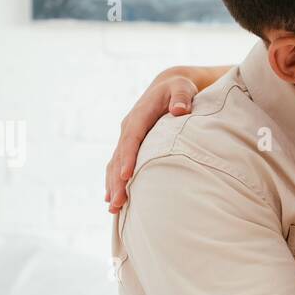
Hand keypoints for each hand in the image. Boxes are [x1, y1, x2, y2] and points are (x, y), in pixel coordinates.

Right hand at [104, 71, 200, 212]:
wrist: (168, 86)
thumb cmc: (179, 88)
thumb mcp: (182, 88)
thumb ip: (181, 97)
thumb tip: (180, 109)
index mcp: (140, 114)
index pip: (132, 138)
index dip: (128, 157)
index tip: (126, 176)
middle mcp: (129, 127)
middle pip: (120, 156)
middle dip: (116, 180)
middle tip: (118, 203)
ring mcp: (127, 136)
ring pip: (115, 163)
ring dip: (112, 185)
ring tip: (113, 208)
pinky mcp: (129, 145)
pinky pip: (117, 165)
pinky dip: (113, 181)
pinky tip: (112, 200)